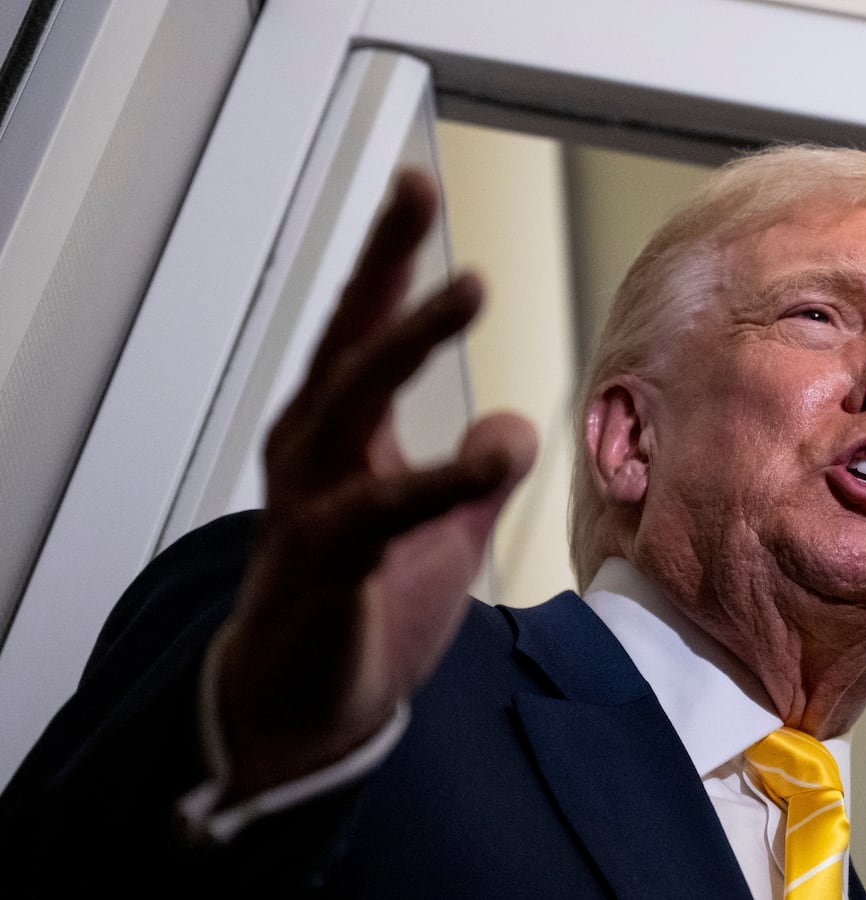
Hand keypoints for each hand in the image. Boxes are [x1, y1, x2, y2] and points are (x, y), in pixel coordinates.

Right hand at [207, 171, 536, 798]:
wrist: (307, 713)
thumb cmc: (364, 608)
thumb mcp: (439, 528)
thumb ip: (476, 472)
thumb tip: (517, 419)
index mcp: (339, 437)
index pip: (363, 330)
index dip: (388, 260)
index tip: (413, 186)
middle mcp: (313, 455)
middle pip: (348, 340)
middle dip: (384, 264)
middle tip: (415, 192)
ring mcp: (312, 505)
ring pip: (353, 403)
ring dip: (408, 340)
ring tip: (468, 287)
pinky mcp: (327, 565)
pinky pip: (384, 511)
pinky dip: (439, 479)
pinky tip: (495, 452)